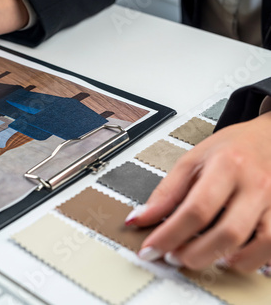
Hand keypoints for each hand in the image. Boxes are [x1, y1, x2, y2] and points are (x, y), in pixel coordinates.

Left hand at [127, 111, 270, 273]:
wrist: (268, 138)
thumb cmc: (231, 149)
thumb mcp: (191, 161)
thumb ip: (165, 192)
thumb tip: (140, 219)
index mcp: (227, 166)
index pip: (196, 209)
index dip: (170, 234)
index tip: (151, 248)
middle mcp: (256, 185)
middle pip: (227, 233)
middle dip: (194, 253)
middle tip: (173, 257)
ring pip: (257, 245)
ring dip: (222, 259)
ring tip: (198, 256)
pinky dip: (249, 259)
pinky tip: (228, 255)